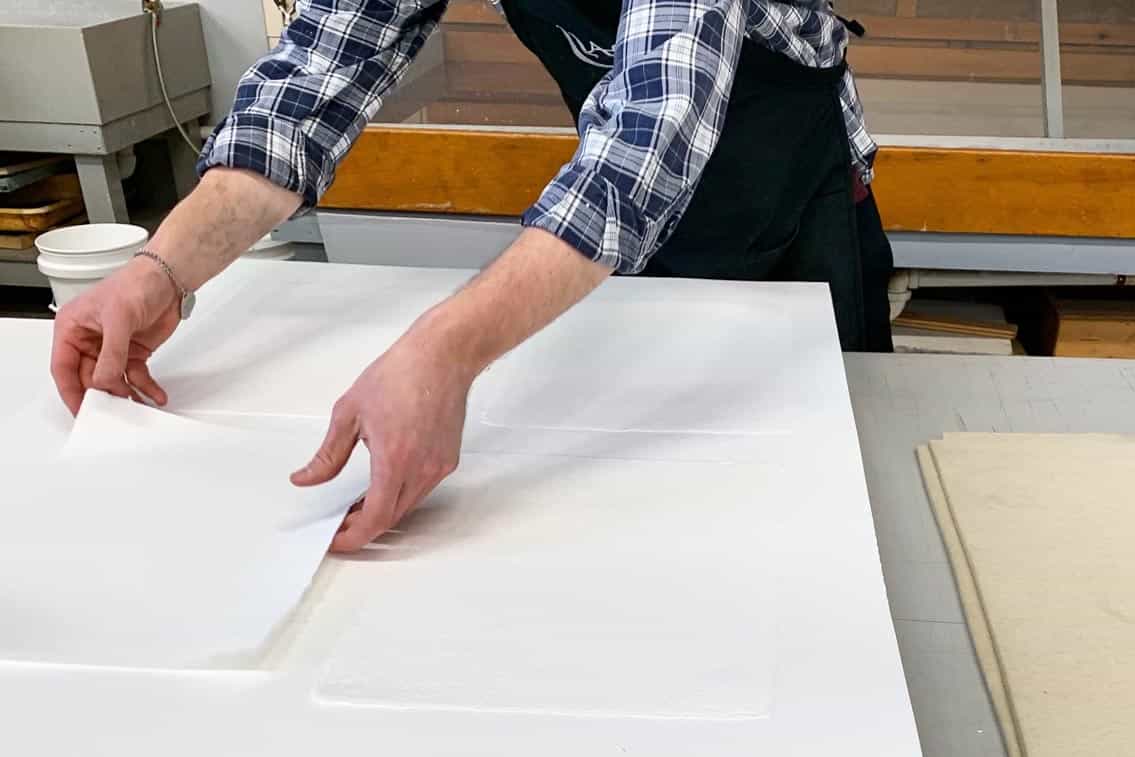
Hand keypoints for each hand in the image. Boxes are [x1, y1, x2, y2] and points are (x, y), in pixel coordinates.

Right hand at [51, 258, 180, 414]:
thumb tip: (103, 381)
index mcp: (72, 328)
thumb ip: (111, 354)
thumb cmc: (136, 284)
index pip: (64, 367)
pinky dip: (145, 387)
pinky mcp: (134, 352)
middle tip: (114, 412)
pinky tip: (155, 395)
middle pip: (89, 378)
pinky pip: (135, 376)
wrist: (169, 279)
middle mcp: (89, 340)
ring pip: (113, 380)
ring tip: (138, 407)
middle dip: (102, 395)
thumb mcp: (118, 319)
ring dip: (126, 394)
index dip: (71, 391)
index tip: (81, 410)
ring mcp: (112, 348)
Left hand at [291, 327, 470, 552]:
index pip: (375, 518)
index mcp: (394, 459)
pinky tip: (383, 484)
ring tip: (356, 505)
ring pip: (407, 506)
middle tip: (338, 523)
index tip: (336, 539)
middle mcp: (421, 468)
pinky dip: (399, 495)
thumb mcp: (349, 412)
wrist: (442, 356)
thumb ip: (327, 455)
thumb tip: (306, 478)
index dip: (353, 537)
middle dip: (362, 526)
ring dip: (381, 511)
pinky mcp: (447, 460)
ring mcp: (438, 466)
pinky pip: (421, 490)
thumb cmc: (401, 374)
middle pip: (391, 518)